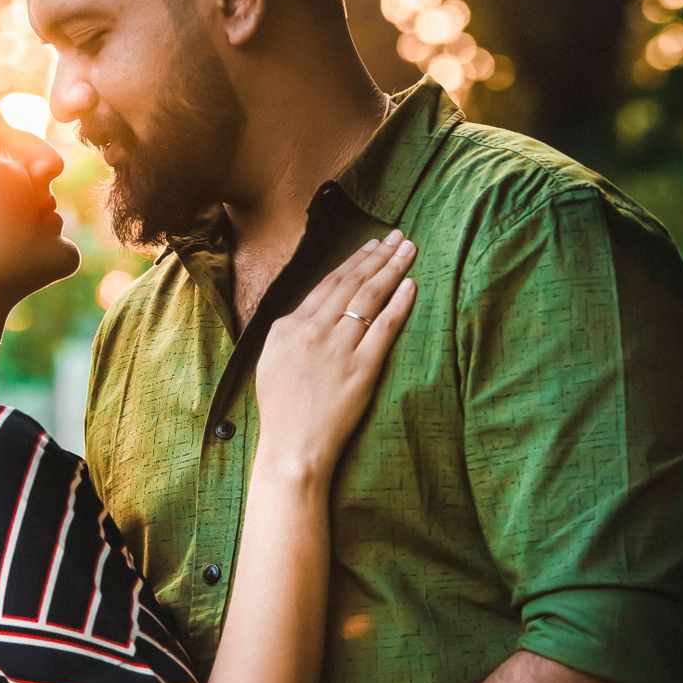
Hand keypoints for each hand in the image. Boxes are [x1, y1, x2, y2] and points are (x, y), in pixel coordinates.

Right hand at [255, 229, 416, 475]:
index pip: (327, 284)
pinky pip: (384, 327)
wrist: (292, 446)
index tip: (371, 245)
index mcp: (289, 326)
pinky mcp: (362, 367)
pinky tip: (411, 285)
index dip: (353, 261)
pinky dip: (399, 304)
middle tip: (398, 236)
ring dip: (392, 269)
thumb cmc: (281, 410)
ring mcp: (338, 347)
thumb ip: (289, 333)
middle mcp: (313, 330)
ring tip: (409, 250)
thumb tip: (307, 313)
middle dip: (377, 255)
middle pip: (352, 283)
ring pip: (370, 297)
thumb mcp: (271, 362)